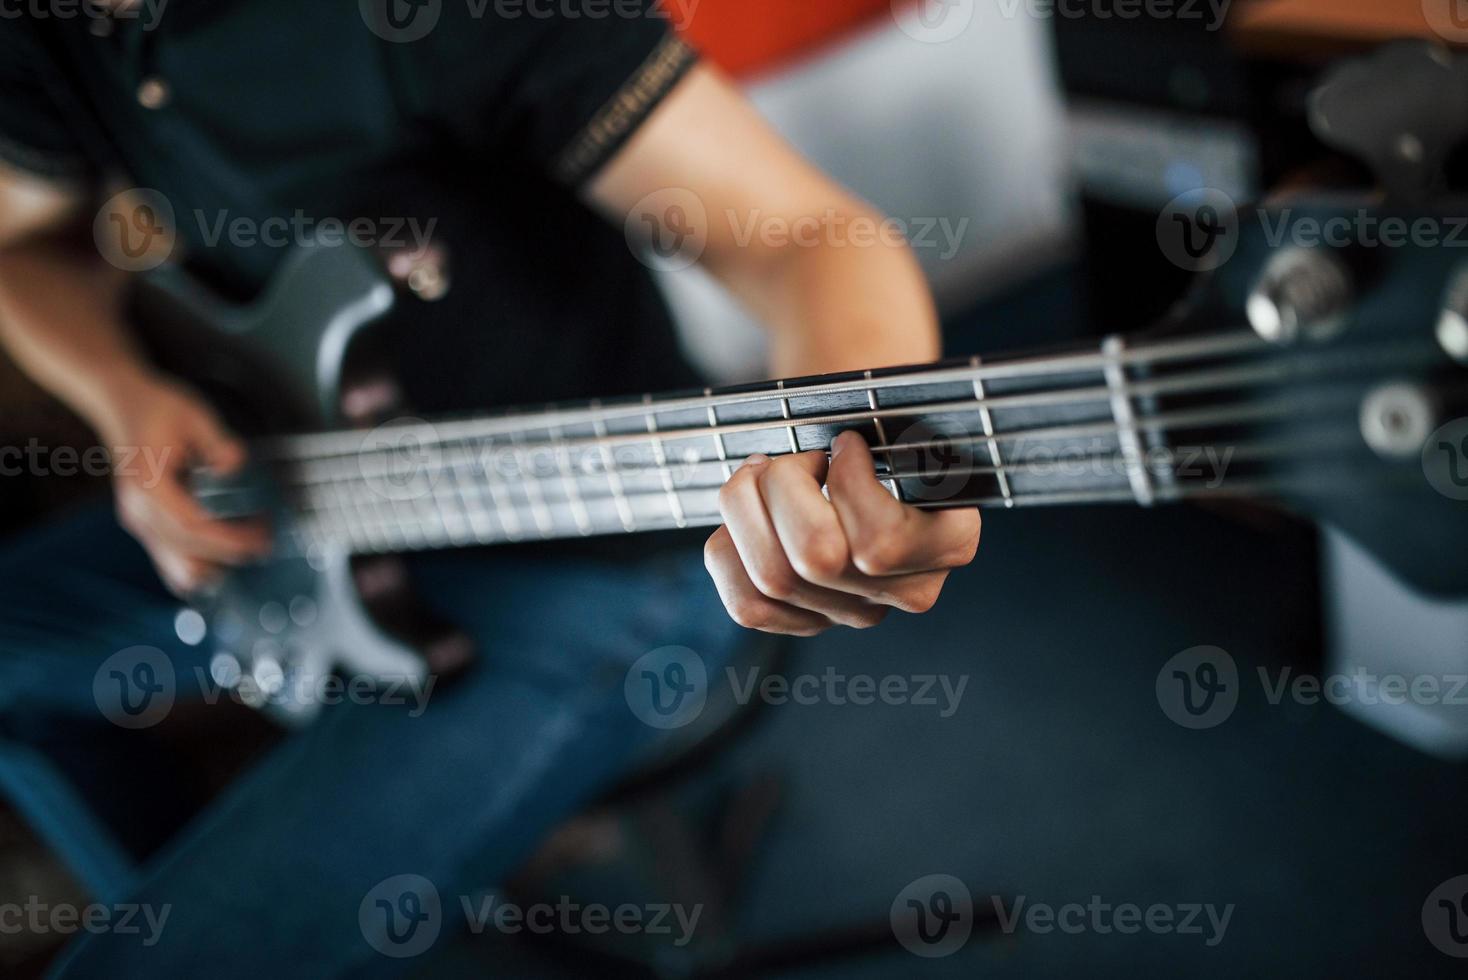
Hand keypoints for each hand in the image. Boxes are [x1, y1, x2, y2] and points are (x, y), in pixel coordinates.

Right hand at [104, 378, 271, 595]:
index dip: (230, 539)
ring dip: (217, 564)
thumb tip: (233, 467)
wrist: (123, 404)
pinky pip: (174, 561)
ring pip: (178, 570)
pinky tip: (228, 546)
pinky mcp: (147, 526)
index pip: (191, 527)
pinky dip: (203, 562)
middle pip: (187, 555)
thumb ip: (218, 443)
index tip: (261, 537)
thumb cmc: (158, 408)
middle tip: (265, 540)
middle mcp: (139, 513)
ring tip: (249, 543)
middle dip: (231, 554)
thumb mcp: (195, 415)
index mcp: (149, 488)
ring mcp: (140, 523)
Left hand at [704, 430, 980, 634]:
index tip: (845, 444)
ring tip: (760, 475)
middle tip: (796, 456)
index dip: (847, 482)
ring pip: (775, 580)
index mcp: (950, 540)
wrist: (866, 454)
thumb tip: (843, 446)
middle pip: (817, 558)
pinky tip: (745, 521)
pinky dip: (729, 552)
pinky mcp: (808, 621)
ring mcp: (857, 612)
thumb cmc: (883, 428)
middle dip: (786, 485)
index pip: (879, 543)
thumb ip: (893, 429)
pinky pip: (748, 607)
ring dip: (748, 510)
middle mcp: (908, 589)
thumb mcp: (902, 417)